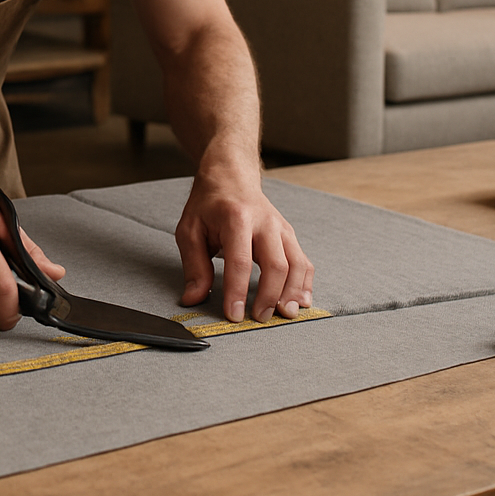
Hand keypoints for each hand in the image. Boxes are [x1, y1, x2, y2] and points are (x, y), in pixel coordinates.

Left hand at [175, 164, 312, 322]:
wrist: (231, 176)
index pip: (239, 261)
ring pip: (296, 264)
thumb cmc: (209, 205)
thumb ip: (193, 266)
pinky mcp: (290, 235)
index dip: (237, 292)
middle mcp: (264, 222)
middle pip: (276, 265)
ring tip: (284, 314)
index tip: (234, 315)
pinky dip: (305, 284)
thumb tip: (194, 298)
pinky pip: (304, 262)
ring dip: (292, 293)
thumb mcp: (189, 230)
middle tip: (258, 319)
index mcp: (235, 218)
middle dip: (269, 296)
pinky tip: (300, 302)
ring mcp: (281, 228)